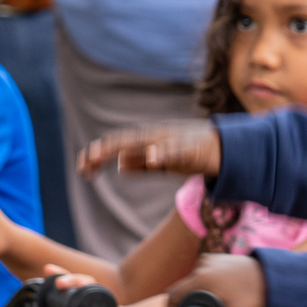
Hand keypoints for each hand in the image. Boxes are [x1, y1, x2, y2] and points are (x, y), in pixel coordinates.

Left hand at [50, 286, 166, 306]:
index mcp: (90, 302)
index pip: (75, 285)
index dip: (62, 276)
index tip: (47, 269)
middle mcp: (102, 301)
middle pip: (88, 283)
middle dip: (73, 279)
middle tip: (59, 283)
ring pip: (104, 300)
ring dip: (92, 301)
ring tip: (78, 306)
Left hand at [79, 122, 220, 178]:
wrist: (224, 148)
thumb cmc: (191, 156)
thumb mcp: (162, 164)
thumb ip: (142, 166)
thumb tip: (120, 166)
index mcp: (148, 141)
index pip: (117, 144)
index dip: (98, 155)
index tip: (82, 169)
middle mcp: (155, 137)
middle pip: (123, 142)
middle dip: (101, 152)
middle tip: (83, 165)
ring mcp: (171, 141)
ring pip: (142, 142)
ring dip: (120, 149)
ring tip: (100, 155)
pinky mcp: (188, 149)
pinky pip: (173, 150)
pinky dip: (162, 153)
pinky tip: (152, 158)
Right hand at [166, 253, 265, 306]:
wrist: (276, 280)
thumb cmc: (255, 298)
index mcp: (200, 279)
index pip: (173, 296)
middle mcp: (202, 265)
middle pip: (183, 287)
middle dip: (184, 304)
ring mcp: (211, 259)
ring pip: (195, 280)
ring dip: (197, 294)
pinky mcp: (220, 258)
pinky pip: (206, 274)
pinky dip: (207, 285)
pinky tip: (218, 296)